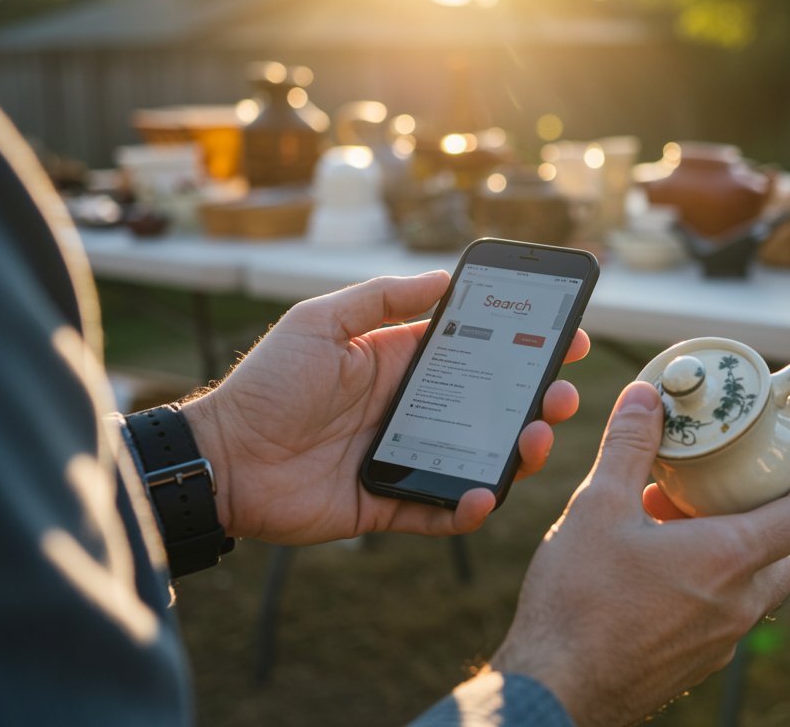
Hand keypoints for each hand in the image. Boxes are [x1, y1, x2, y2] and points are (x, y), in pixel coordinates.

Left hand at [180, 272, 589, 544]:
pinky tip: (485, 492)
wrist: (221, 459)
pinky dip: (469, 508)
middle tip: (564, 395)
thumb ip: (381, 300)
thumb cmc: (266, 384)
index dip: (523, 346)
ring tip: (536, 441)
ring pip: (479, 458)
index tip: (568, 339)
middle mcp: (411, 412)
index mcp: (399, 365)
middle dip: (536, 400)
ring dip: (517, 453)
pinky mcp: (390, 505)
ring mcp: (405, 459)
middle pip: (491, 407)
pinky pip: (442, 511)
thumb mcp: (320, 323)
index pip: (476, 353)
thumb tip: (443, 278)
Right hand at [486, 381, 789, 725]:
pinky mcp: (692, 667)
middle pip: (781, 557)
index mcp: (727, 559)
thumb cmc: (577, 601)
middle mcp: (735, 606)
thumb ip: (628, 446)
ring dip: (729, 556)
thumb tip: (646, 397)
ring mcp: (717, 643)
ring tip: (675, 530)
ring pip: (749, 591)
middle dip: (765, 521)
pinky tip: (654, 576)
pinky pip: (718, 620)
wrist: (553, 689)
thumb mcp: (598, 506)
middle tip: (726, 494)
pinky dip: (705, 590)